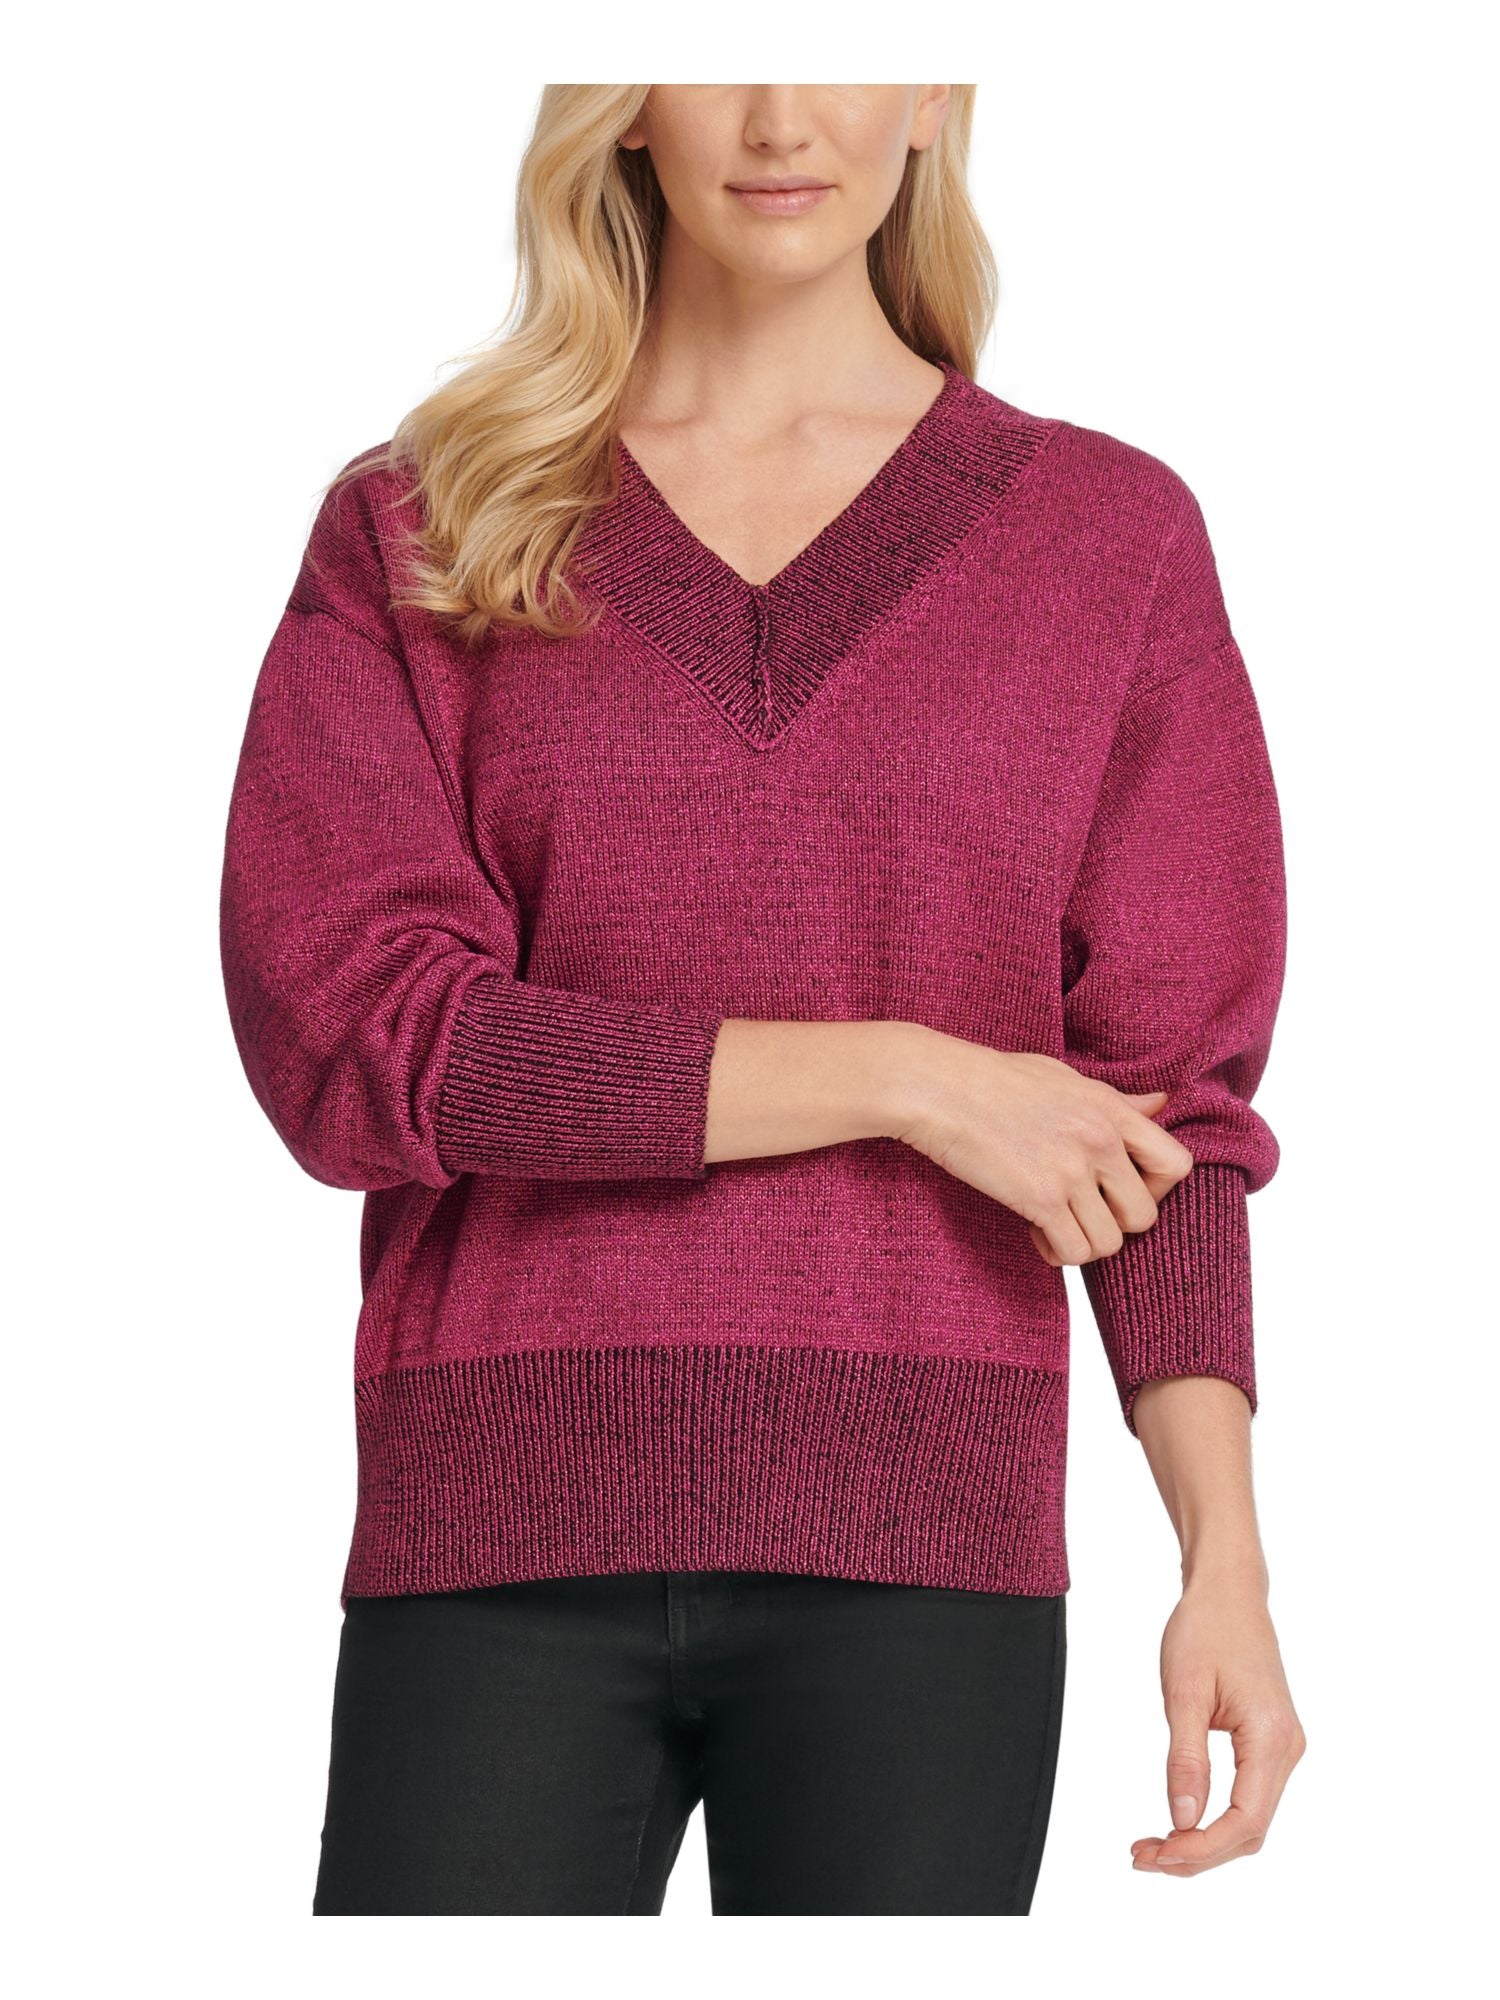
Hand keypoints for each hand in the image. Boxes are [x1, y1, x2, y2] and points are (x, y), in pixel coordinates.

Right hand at [892, 1032, 1194, 1266]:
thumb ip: (1116, 1100)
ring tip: (1054, 1225)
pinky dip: (1055, 1253)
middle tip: (1082, 1213)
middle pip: (1145, 1216)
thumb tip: (1161, 1103)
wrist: (935, 1086)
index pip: (1177, 1164)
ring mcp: (1070, 1171)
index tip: (1121, 1187)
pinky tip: (1034, 1232)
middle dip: (1115, 1224)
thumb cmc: (991, 1078)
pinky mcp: (1038, 1198)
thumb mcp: (1063, 1077)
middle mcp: (1099, 1140)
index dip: (1157, 1188)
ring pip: (1109, 1243)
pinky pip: (1072, 1252)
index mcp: (1109, 1109)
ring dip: (1082, 1243)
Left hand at [1132, 1572, 1306, 1876]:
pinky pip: (1248, 1798)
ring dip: (1205, 1841)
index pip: (1245, 1821)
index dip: (1201, 1849)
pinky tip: (1180, 1823)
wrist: (1229, 1591)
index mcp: (1272, 1738)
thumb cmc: (1205, 1629)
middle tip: (1142, 1856)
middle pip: (1250, 1830)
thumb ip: (1186, 1759)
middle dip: (1198, 1853)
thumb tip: (1182, 1821)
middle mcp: (1288, 1750)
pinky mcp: (1270, 1743)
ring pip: (1250, 1819)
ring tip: (1154, 1846)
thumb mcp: (1184, 1691)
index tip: (1155, 1854)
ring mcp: (1283, 1748)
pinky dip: (1215, 1819)